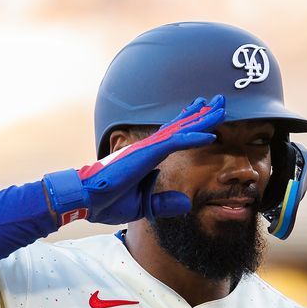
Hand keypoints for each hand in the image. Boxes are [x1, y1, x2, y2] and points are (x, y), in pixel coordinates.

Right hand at [42, 95, 225, 226]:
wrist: (85, 200)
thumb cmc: (106, 202)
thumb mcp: (143, 206)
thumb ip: (164, 203)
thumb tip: (186, 203)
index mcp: (145, 157)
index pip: (172, 136)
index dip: (189, 125)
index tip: (204, 115)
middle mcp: (147, 148)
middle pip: (180, 126)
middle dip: (201, 114)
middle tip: (220, 101)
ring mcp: (147, 149)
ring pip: (181, 129)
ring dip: (203, 119)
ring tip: (221, 107)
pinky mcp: (145, 155)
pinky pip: (174, 143)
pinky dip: (193, 137)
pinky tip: (210, 134)